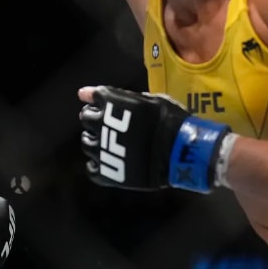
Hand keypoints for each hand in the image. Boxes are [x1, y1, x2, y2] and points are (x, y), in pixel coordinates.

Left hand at [77, 85, 231, 192]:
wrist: (181, 152)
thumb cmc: (171, 121)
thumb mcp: (153, 100)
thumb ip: (127, 98)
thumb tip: (107, 96)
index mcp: (114, 104)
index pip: (94, 97)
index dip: (93, 98)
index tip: (91, 99)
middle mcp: (103, 125)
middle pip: (86, 118)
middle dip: (94, 118)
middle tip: (106, 123)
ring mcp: (103, 150)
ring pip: (87, 143)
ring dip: (94, 140)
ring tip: (106, 143)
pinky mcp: (108, 172)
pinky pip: (92, 169)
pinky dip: (96, 165)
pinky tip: (107, 162)